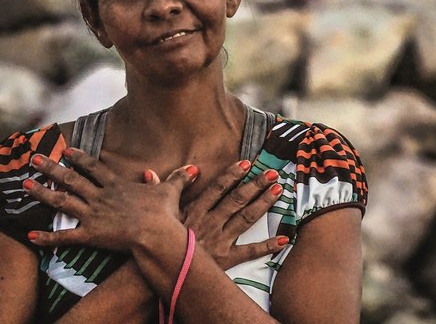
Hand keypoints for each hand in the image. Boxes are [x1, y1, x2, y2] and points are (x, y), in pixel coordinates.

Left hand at [22, 148, 195, 249]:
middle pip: (71, 179)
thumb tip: (192, 168)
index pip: (93, 168)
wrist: (156, 234)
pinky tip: (29, 235)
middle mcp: (100, 197)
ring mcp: (93, 215)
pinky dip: (47, 237)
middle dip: (50, 168)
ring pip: (61, 202)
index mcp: (116, 186)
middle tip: (33, 159)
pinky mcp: (90, 235)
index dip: (79, 158)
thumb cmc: (164, 214)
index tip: (65, 150)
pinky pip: (65, 236)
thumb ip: (177, 178)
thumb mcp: (171, 192)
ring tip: (24, 185)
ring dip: (41, 193)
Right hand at [147, 160, 288, 269]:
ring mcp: (219, 241)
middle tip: (272, 173)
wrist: (162, 271)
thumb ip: (161, 191)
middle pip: (237, 200)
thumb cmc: (158, 242)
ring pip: (246, 218)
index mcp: (195, 210)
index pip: (218, 188)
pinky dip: (268, 246)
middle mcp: (210, 223)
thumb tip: (151, 172)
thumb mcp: (159, 214)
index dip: (233, 174)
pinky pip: (250, 251)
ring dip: (264, 204)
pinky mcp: (226, 259)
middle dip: (255, 185)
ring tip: (278, 191)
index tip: (247, 164)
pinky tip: (284, 238)